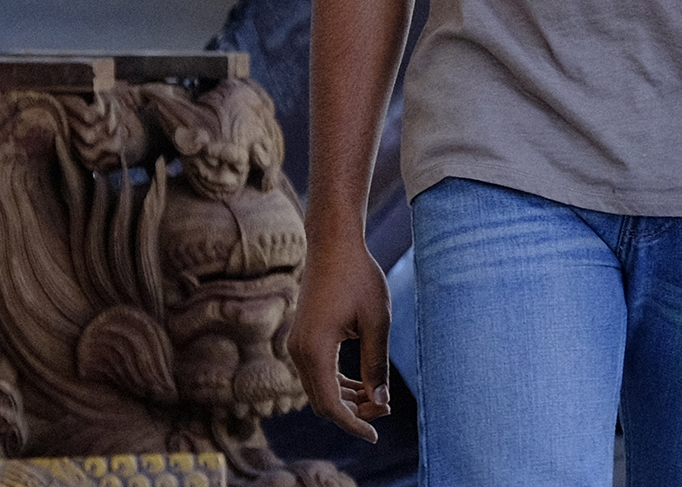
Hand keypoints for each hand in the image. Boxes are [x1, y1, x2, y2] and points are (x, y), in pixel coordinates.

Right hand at [286, 228, 390, 440]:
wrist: (333, 245)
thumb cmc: (360, 278)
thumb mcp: (377, 321)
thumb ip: (376, 364)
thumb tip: (382, 402)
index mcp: (315, 350)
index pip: (330, 404)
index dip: (353, 424)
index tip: (375, 436)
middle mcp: (298, 352)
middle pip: (322, 401)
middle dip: (352, 413)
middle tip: (384, 412)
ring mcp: (297, 346)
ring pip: (319, 389)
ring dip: (346, 399)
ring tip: (378, 401)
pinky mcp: (302, 339)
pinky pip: (318, 373)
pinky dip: (338, 384)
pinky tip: (362, 385)